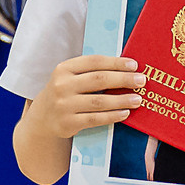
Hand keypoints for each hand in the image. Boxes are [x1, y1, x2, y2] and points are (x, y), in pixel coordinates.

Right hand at [27, 55, 145, 139]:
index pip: (94, 61)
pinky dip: (112, 116)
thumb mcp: (69, 77)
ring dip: (122, 100)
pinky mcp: (68, 123)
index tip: (134, 65)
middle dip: (123, 79)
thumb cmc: (64, 93)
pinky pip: (95, 119)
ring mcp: (64, 105)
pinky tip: (125, 113)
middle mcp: (62, 85)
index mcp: (64, 68)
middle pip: (99, 80)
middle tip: (141, 81)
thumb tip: (125, 69)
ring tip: (138, 99)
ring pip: (99, 101)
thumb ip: (90, 72)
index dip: (116, 62)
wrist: (42, 119)